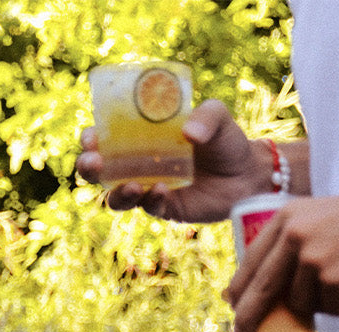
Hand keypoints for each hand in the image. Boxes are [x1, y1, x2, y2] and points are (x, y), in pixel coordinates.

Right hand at [76, 99, 270, 222]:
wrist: (249, 174)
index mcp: (138, 136)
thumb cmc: (226, 140)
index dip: (90, 139)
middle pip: (100, 170)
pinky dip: (151, 200)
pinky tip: (161, 189)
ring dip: (117, 192)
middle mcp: (138, 163)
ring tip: (131, 185)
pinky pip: (150, 208)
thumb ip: (206, 116)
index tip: (91, 138)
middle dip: (89, 167)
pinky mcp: (168, 208)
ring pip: (118, 196)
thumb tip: (189, 133)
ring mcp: (150, 187)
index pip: (103, 137)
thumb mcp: (218, 117)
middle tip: (95, 162)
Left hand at [227, 172, 338, 331]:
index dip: (240, 289)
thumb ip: (293, 242)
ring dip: (321, 305)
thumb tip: (273, 288)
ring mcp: (316, 258)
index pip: (253, 260)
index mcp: (286, 218)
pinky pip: (332, 309)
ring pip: (302, 304)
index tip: (232, 308)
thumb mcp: (316, 217)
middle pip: (264, 288)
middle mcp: (296, 237)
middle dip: (250, 316)